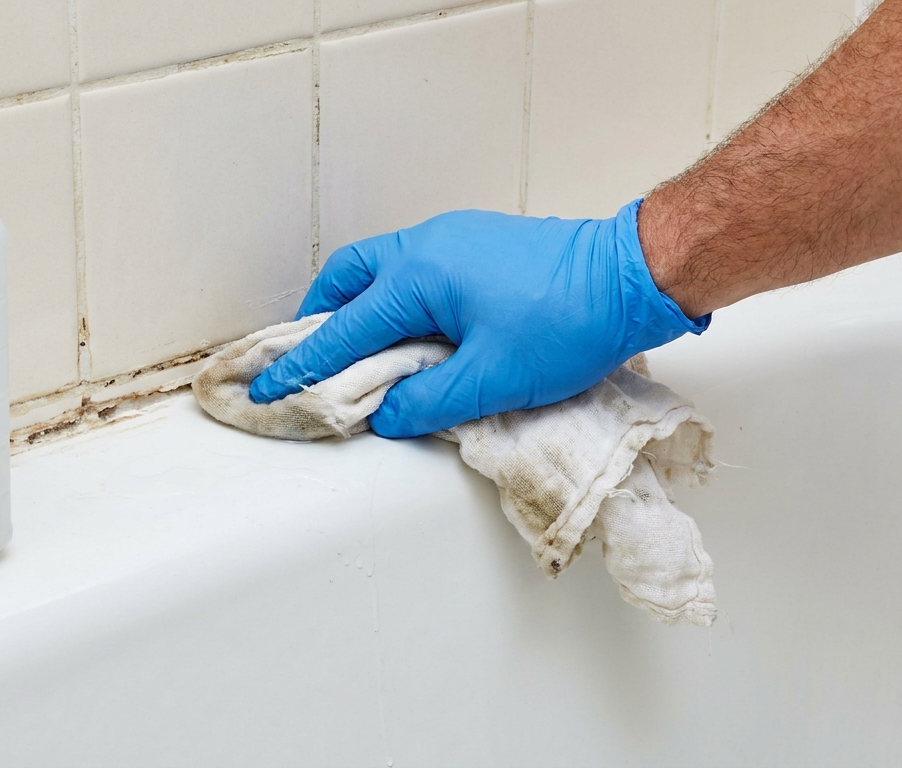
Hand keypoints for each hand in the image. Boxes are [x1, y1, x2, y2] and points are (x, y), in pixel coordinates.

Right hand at [248, 200, 708, 437]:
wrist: (634, 275)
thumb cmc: (568, 321)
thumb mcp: (492, 378)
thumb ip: (428, 401)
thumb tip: (385, 415)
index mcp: (418, 276)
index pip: (344, 329)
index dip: (304, 366)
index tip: (268, 388)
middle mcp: (426, 246)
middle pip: (348, 278)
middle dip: (322, 318)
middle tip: (310, 361)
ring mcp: (454, 238)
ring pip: (381, 269)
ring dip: (360, 307)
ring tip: (360, 352)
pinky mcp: (480, 245)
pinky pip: (415, 269)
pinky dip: (394, 299)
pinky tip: (411, 333)